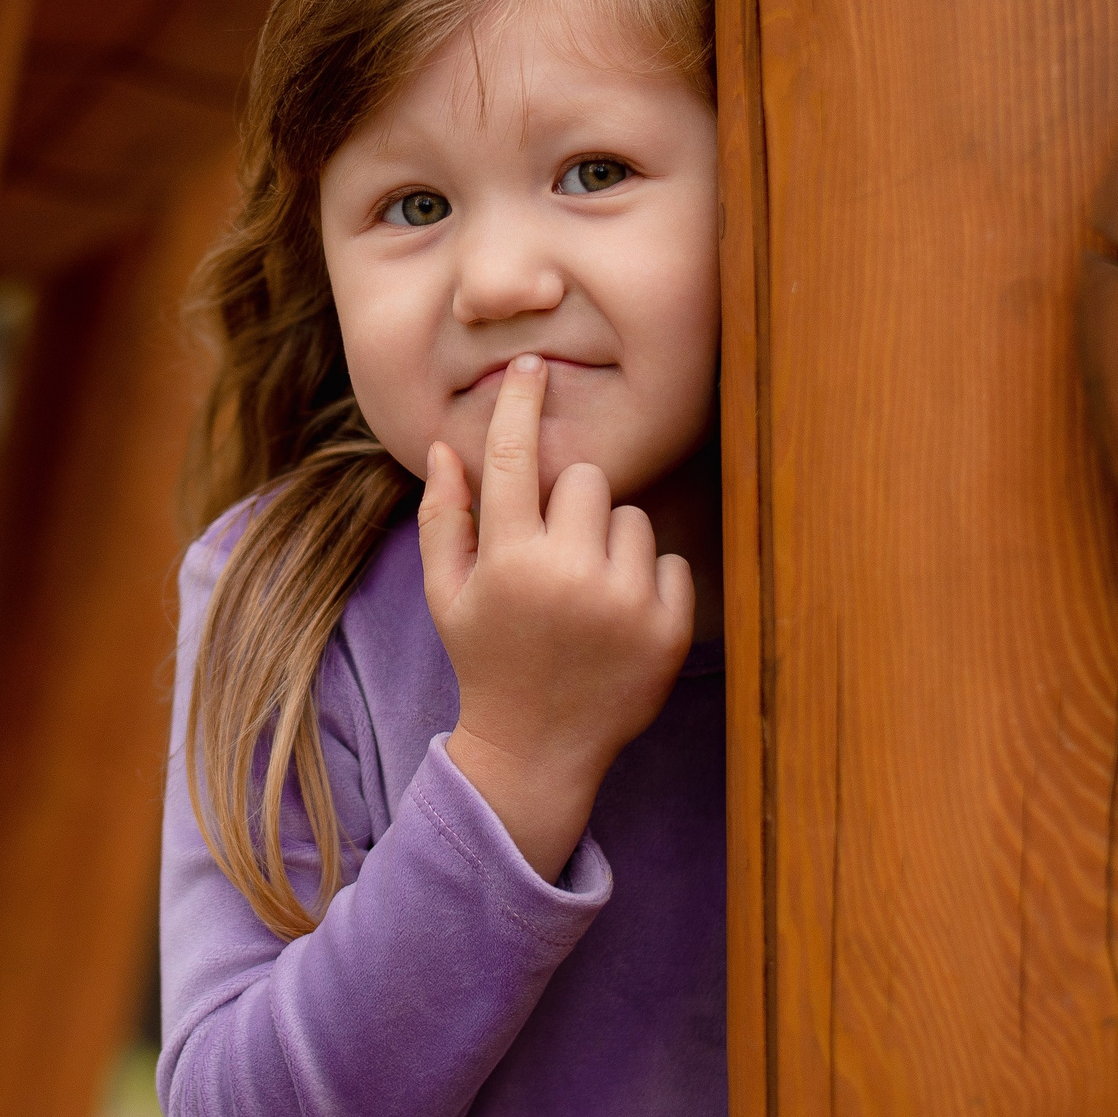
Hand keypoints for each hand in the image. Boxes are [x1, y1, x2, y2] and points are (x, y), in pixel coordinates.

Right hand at [418, 354, 695, 880]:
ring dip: (611, 543)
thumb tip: (445, 446)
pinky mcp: (669, 629)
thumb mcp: (446, 592)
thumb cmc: (486, 658)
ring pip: (633, 518)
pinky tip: (617, 618)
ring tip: (585, 593)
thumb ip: (444, 517)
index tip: (532, 366)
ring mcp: (625, 603)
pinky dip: (651, 582)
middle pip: (585, 479)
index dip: (520, 404)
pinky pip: (673, 562)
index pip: (512, 458)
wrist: (537, 750)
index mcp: (508, 560)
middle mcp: (568, 575)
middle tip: (553, 551)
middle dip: (569, 503)